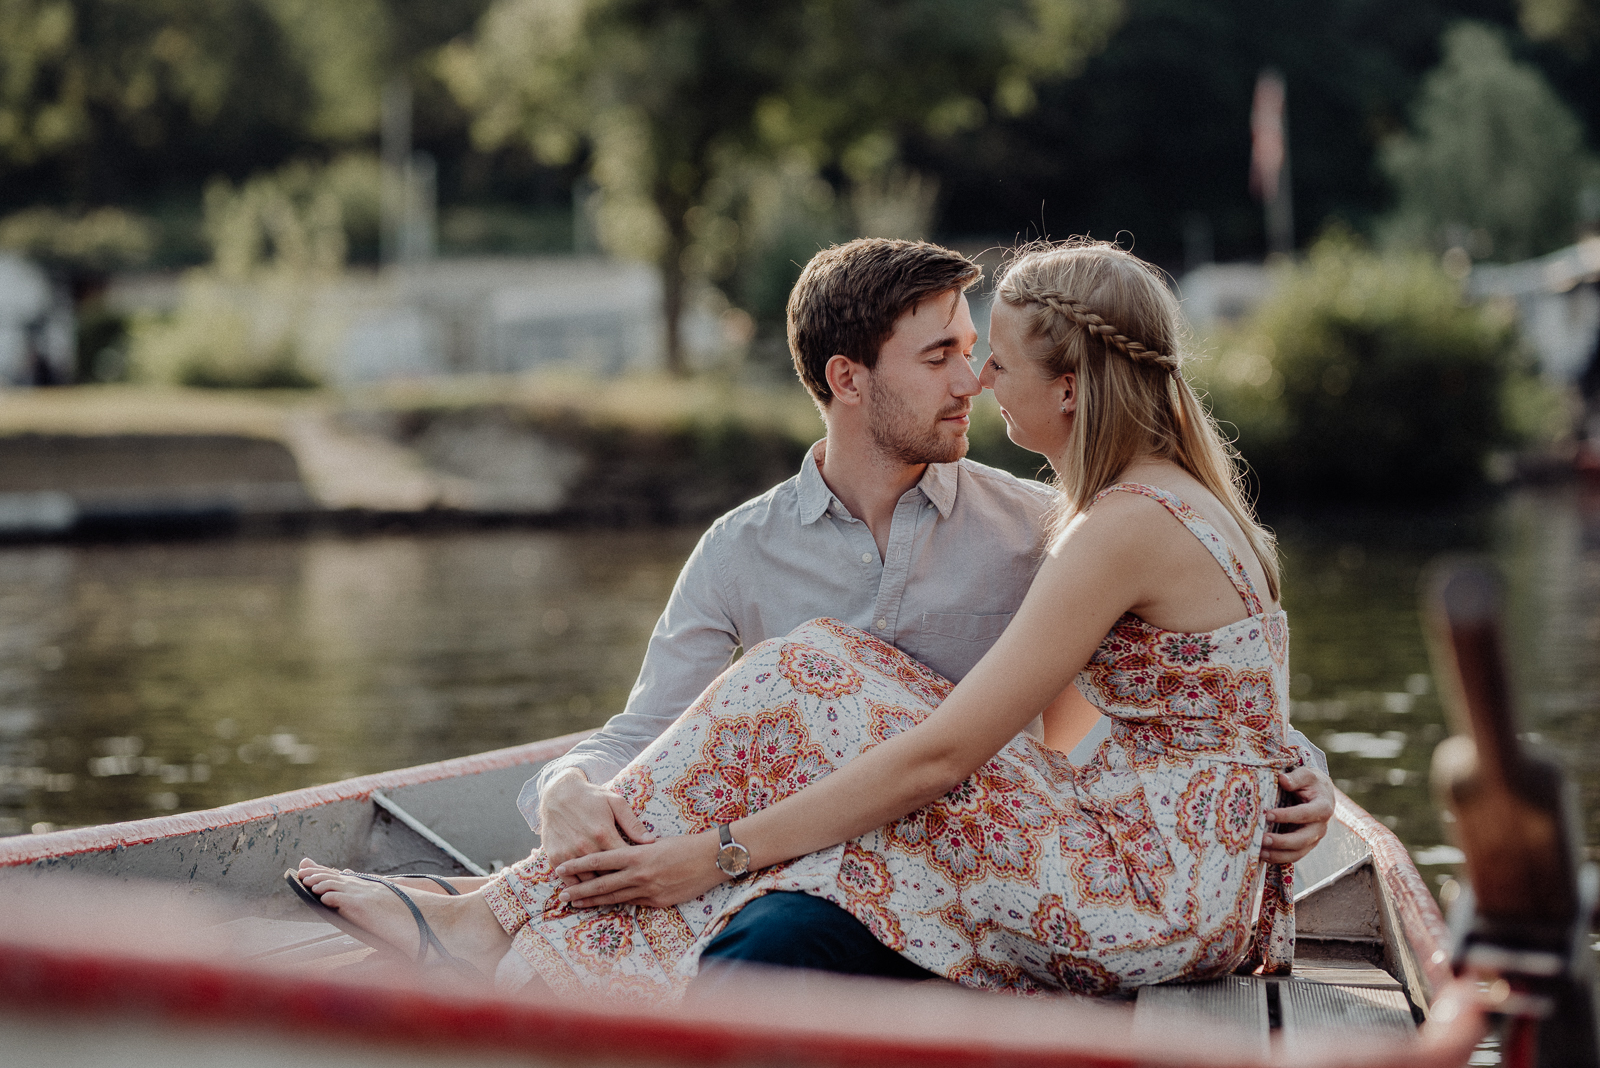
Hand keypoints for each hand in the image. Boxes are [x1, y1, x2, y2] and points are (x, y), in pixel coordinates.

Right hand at [537, 768, 655, 886]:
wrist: (558, 794)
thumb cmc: (591, 797)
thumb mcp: (615, 803)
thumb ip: (633, 824)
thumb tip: (651, 841)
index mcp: (604, 833)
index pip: (624, 861)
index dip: (634, 869)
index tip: (642, 873)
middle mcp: (586, 846)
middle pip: (607, 875)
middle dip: (619, 882)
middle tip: (629, 888)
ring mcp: (569, 853)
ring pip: (588, 882)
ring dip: (599, 890)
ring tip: (612, 896)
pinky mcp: (555, 857)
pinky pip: (569, 881)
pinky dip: (578, 890)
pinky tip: (587, 895)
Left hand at [554, 832, 725, 908]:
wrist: (712, 858)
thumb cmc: (685, 844)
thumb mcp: (656, 842)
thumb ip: (636, 851)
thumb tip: (619, 856)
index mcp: (637, 855)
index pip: (599, 860)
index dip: (578, 866)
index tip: (561, 868)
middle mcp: (639, 874)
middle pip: (602, 884)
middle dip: (579, 890)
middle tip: (561, 896)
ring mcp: (648, 890)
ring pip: (614, 898)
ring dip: (593, 902)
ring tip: (576, 904)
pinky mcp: (659, 902)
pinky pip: (634, 903)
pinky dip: (618, 905)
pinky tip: (606, 907)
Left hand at [1261, 765, 1333, 863]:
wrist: (1321, 794)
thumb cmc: (1311, 783)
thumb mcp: (1305, 775)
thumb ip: (1295, 778)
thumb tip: (1283, 780)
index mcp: (1323, 808)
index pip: (1305, 814)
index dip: (1287, 816)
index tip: (1268, 814)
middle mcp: (1320, 827)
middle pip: (1303, 839)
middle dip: (1282, 841)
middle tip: (1263, 839)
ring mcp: (1313, 838)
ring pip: (1298, 852)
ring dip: (1278, 854)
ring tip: (1259, 852)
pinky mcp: (1305, 845)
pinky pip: (1293, 856)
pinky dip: (1278, 858)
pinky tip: (1262, 855)